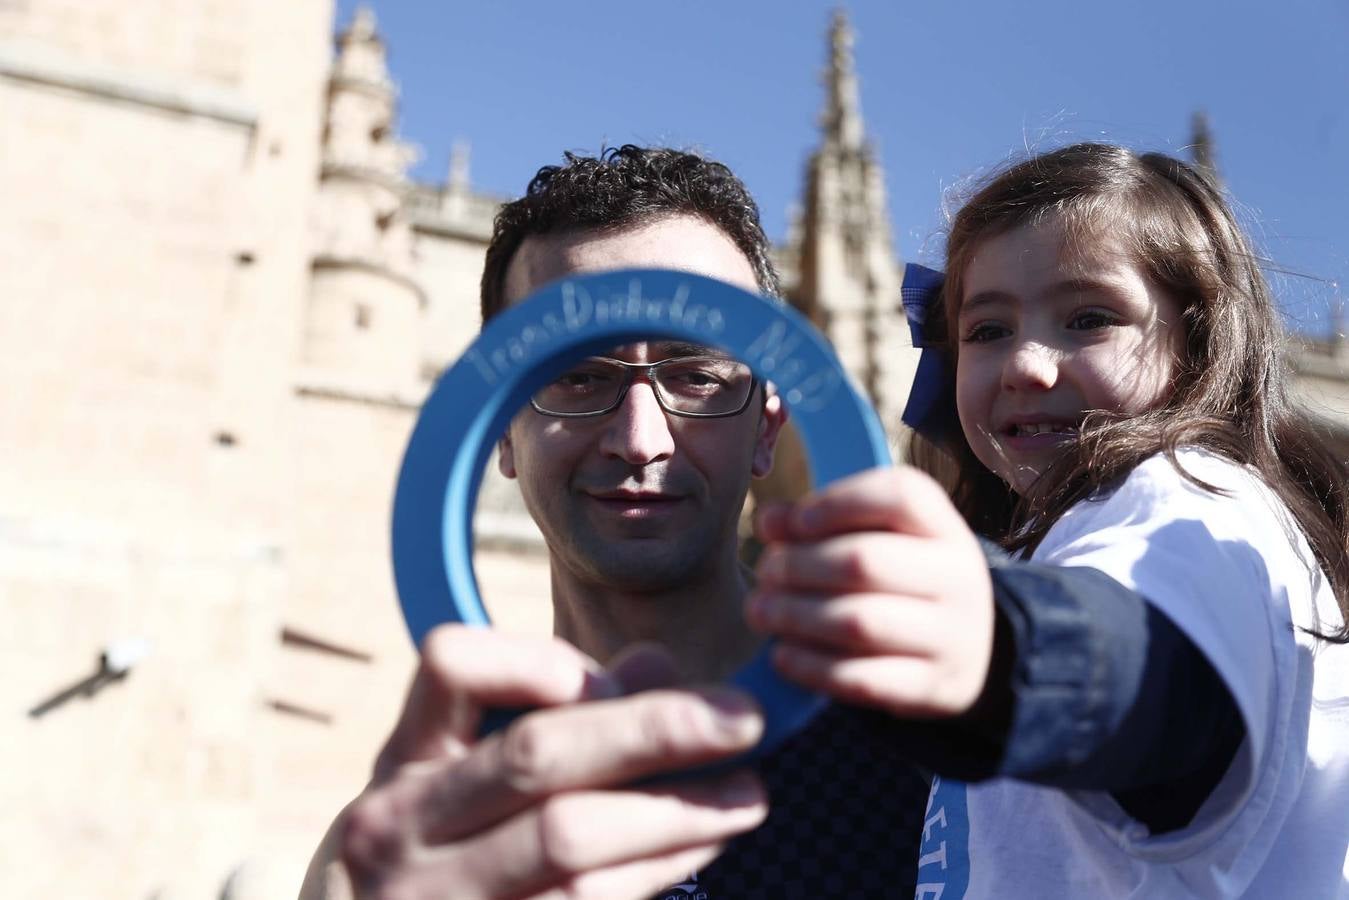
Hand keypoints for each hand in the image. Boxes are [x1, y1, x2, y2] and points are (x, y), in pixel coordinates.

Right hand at [308, 626, 766, 899]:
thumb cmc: (433, 855)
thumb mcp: (458, 782)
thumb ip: (553, 716)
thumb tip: (660, 666)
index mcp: (401, 764)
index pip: (451, 665)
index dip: (542, 660)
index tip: (612, 677)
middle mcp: (401, 830)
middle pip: (537, 756)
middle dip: (654, 729)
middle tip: (744, 720)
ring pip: (569, 843)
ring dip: (677, 813)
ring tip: (748, 794)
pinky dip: (655, 870)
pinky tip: (700, 845)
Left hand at [747, 466, 994, 719]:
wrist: (969, 650)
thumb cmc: (902, 581)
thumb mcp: (878, 540)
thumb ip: (820, 522)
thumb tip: (769, 521)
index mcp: (944, 527)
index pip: (901, 495)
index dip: (839, 502)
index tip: (797, 521)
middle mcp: (959, 577)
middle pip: (865, 561)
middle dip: (798, 566)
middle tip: (765, 572)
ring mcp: (952, 637)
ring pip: (859, 623)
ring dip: (795, 616)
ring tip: (761, 612)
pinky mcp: (933, 687)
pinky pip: (862, 679)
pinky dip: (811, 666)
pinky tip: (783, 655)